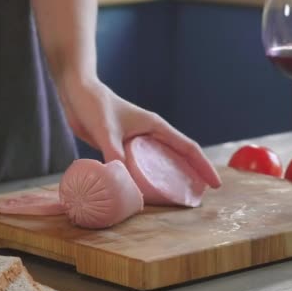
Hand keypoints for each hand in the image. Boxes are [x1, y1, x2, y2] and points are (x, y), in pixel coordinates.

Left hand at [58, 75, 221, 188]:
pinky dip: (148, 180)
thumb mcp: (105, 130)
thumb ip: (114, 154)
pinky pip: (142, 167)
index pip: (188, 148)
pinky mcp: (124, 147)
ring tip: (179, 198)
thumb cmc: (93, 104)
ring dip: (172, 178)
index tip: (215, 184)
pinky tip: (145, 193)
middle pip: (180, 157)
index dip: (203, 166)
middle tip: (201, 197)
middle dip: (193, 175)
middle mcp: (151, 134)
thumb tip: (123, 183)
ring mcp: (138, 141)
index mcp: (156, 126)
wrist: (76, 92)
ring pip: (162, 163)